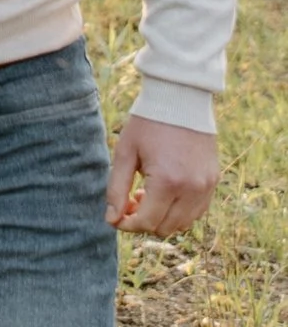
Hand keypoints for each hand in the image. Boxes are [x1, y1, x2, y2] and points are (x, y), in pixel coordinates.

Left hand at [105, 113, 218, 237]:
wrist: (181, 98)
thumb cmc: (148, 123)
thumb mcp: (125, 152)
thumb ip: (116, 188)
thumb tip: (112, 219)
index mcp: (168, 182)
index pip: (147, 223)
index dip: (127, 225)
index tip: (116, 217)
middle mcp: (192, 189)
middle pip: (165, 228)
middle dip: (144, 221)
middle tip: (131, 199)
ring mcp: (206, 186)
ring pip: (183, 224)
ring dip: (163, 217)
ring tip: (148, 193)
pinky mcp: (213, 181)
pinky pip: (197, 211)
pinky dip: (180, 211)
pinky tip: (166, 191)